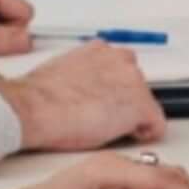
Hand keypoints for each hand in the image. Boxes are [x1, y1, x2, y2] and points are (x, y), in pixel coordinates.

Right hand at [0, 44, 164, 150]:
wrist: (33, 108)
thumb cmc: (38, 97)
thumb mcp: (61, 72)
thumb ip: (83, 74)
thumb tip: (83, 89)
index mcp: (100, 50)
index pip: (121, 69)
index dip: (115, 90)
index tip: (106, 102)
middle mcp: (121, 61)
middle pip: (137, 86)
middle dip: (124, 103)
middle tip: (104, 119)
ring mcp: (133, 83)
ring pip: (146, 105)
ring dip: (132, 118)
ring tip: (106, 128)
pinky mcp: (139, 107)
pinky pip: (156, 126)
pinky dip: (145, 134)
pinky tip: (125, 137)